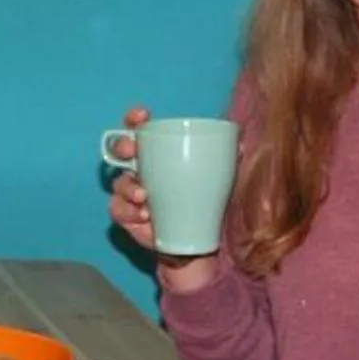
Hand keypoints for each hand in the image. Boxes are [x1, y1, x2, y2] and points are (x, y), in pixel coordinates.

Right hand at [106, 105, 222, 289]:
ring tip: (144, 198)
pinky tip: (145, 215)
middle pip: (121, 150)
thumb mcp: (219, 179)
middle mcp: (141, 169)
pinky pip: (118, 209)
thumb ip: (227, 161)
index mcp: (158, 154)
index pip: (141, 130)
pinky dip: (128, 211)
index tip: (141, 116)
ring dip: (128, 187)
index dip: (135, 119)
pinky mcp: (127, 216)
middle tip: (131, 153)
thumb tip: (241, 145)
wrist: (195, 243)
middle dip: (123, 146)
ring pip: (118, 182)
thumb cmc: (203, 203)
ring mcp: (131, 193)